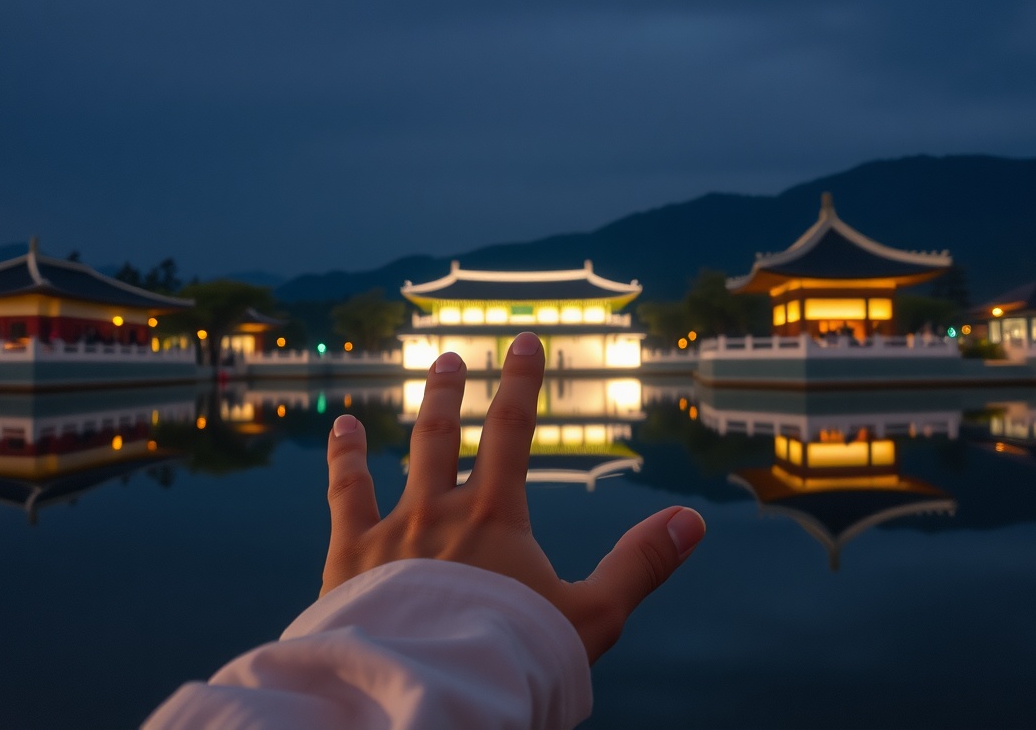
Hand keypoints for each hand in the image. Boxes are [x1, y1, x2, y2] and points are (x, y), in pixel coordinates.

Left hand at [319, 331, 704, 662]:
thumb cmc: (515, 658)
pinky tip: (343, 429)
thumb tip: (691, 520)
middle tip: (452, 356)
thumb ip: (640, 564)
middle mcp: (441, 508)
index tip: (524, 341)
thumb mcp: (593, 617)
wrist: (432, 694)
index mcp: (496, 515)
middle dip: (454, 389)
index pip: (510, 430)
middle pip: (447, 432)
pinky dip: (345, 460)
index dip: (520, 382)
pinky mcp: (350, 558)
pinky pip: (347, 495)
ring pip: (404, 453)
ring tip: (421, 378)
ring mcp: (392, 530)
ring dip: (416, 411)